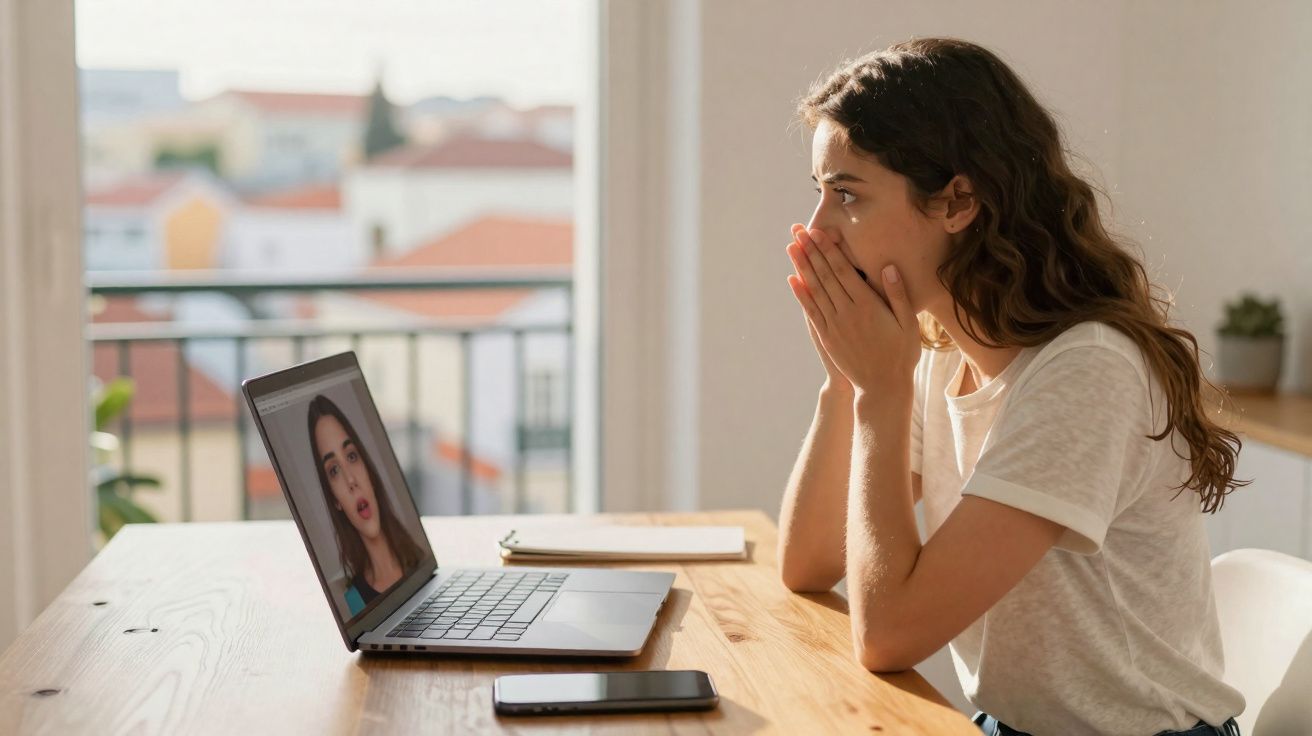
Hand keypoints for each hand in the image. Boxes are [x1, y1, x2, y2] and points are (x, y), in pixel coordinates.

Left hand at [784, 226, 919, 398]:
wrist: (882, 388)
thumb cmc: (901, 355)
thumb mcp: (908, 324)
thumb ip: (898, 295)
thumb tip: (888, 267)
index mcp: (868, 306)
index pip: (843, 271)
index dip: (829, 251)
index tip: (818, 233)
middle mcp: (847, 313)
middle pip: (825, 276)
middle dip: (811, 252)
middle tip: (799, 232)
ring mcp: (834, 325)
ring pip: (815, 290)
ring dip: (802, 267)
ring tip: (792, 248)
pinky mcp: (827, 337)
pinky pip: (811, 311)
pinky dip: (801, 294)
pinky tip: (793, 280)